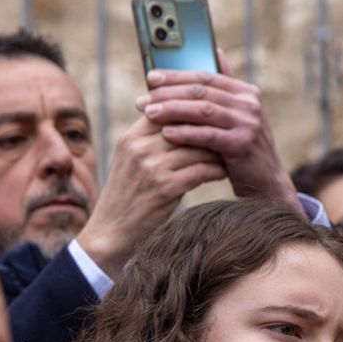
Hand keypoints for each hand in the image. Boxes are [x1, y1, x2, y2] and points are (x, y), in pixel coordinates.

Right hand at [74, 114, 225, 278]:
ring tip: (231, 153)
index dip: (194, 112)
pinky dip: (216, 170)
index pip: (168, 109)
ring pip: (198, 147)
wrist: (111, 233)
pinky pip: (201, 170)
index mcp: (132, 137)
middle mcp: (140, 147)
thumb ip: (151, 140)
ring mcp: (152, 167)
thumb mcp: (130, 161)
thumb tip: (184, 121)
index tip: (214, 117)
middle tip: (230, 132)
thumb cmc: (127, 196)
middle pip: (186, 125)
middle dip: (210, 129)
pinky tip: (224, 172)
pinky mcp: (165, 188)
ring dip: (217, 150)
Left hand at [137, 52, 298, 209]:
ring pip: (203, 110)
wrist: (266, 183)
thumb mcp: (236, 116)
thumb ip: (225, 87)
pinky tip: (166, 133)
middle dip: (168, 94)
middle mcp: (249, 103)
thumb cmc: (243, 150)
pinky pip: (208, 135)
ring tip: (149, 114)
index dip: (176, 75)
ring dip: (173, 110)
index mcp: (245, 92)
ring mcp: (248, 123)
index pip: (205, 77)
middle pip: (201, 92)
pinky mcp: (243, 144)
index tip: (150, 78)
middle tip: (143, 99)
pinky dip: (186, 133)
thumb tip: (216, 52)